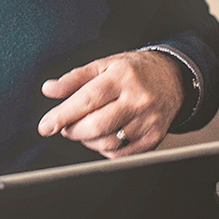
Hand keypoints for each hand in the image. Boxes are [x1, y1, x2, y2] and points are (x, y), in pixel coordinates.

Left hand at [36, 51, 183, 157]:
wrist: (173, 78)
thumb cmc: (135, 71)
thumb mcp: (104, 65)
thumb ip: (74, 78)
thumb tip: (49, 89)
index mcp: (122, 77)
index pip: (87, 100)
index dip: (63, 115)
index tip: (45, 126)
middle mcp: (137, 100)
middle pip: (96, 125)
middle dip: (72, 130)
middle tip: (65, 126)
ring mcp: (148, 121)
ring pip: (107, 142)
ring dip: (87, 140)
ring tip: (85, 128)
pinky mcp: (154, 138)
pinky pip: (121, 153)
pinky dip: (105, 148)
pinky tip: (103, 136)